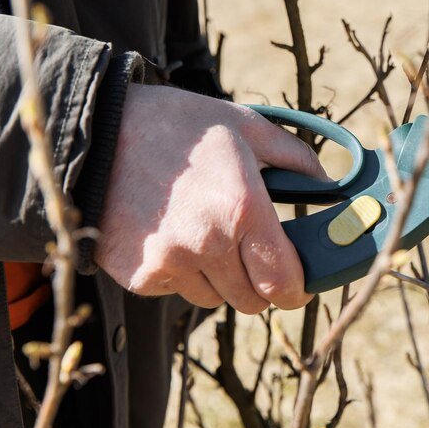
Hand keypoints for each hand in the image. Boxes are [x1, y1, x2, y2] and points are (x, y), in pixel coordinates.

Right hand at [97, 84, 323, 312]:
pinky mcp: (139, 275)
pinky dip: (183, 273)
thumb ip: (296, 158)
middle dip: (262, 285)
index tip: (301, 285)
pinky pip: (176, 290)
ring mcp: (170, 263)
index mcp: (243, 209)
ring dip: (222, 279)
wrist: (98, 133)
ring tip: (209, 235)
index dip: (299, 290)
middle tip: (257, 258)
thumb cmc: (179, 126)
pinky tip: (174, 234)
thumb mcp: (247, 127)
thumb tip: (330, 185)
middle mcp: (209, 244)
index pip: (284, 281)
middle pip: (253, 301)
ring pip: (215, 299)